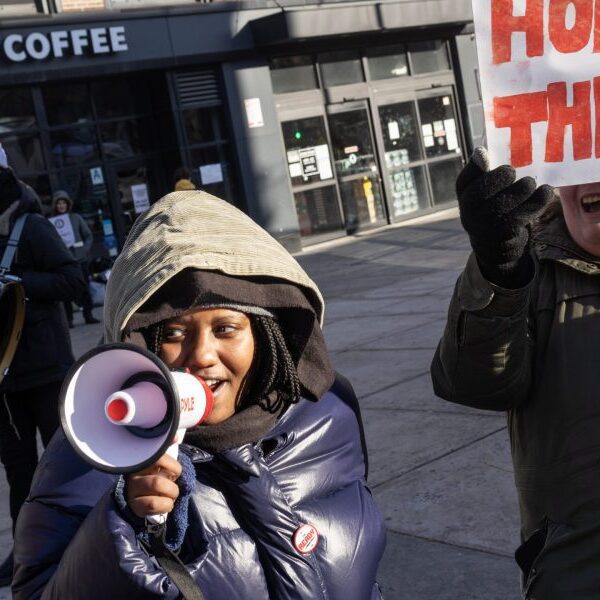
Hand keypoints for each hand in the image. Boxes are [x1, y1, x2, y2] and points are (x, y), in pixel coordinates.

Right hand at [125, 453, 181, 518]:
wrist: (143, 495)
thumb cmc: (155, 474)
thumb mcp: (161, 461)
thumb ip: (166, 447)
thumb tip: (174, 437)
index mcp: (142, 461)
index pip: (158, 459)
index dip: (173, 467)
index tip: (176, 472)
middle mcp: (134, 475)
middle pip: (157, 482)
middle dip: (173, 487)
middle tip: (174, 487)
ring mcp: (132, 491)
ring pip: (155, 494)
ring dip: (170, 495)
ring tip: (172, 496)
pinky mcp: (135, 505)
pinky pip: (153, 505)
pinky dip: (166, 505)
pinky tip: (166, 503)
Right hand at [457, 147, 554, 287]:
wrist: (495, 243)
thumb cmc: (493, 205)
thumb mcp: (485, 191)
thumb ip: (486, 173)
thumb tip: (482, 151)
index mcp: (464, 197)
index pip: (464, 180)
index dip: (474, 166)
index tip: (485, 154)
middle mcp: (469, 213)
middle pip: (480, 192)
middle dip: (498, 178)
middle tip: (512, 171)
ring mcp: (486, 226)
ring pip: (502, 205)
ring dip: (521, 189)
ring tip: (530, 183)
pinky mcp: (504, 234)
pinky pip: (522, 216)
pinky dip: (537, 201)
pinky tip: (545, 191)